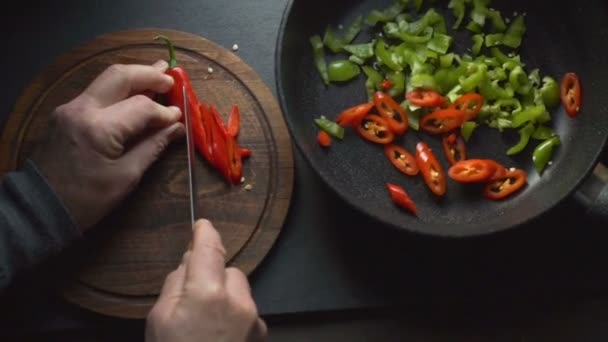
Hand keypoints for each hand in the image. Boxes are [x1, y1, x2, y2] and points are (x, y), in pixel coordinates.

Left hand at [31, 61, 184, 230]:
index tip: (179, 116)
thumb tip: (176, 127)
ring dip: (134, 77)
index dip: (164, 111)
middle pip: (119, 76)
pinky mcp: (65, 113)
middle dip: (148, 74)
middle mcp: (82, 109)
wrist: (41, 207)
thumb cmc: (88, 199)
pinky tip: (134, 95)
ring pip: (106, 79)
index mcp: (99, 128)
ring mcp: (70, 108)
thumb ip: (152, 146)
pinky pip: (97, 92)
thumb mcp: (126, 176)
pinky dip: (119, 90)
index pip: (141, 106)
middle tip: (171, 77)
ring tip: (158, 75)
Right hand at [145, 219, 266, 341]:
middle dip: (214, 277)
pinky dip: (236, 317)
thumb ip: (174, 285)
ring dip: (227, 297)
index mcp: (208, 292)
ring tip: (206, 322)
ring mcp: (254, 319)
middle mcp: (238, 301)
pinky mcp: (260, 334)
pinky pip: (248, 313)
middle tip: (193, 300)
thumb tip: (189, 263)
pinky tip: (220, 334)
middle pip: (229, 271)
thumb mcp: (159, 320)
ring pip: (241, 292)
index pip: (210, 248)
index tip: (202, 225)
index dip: (205, 233)